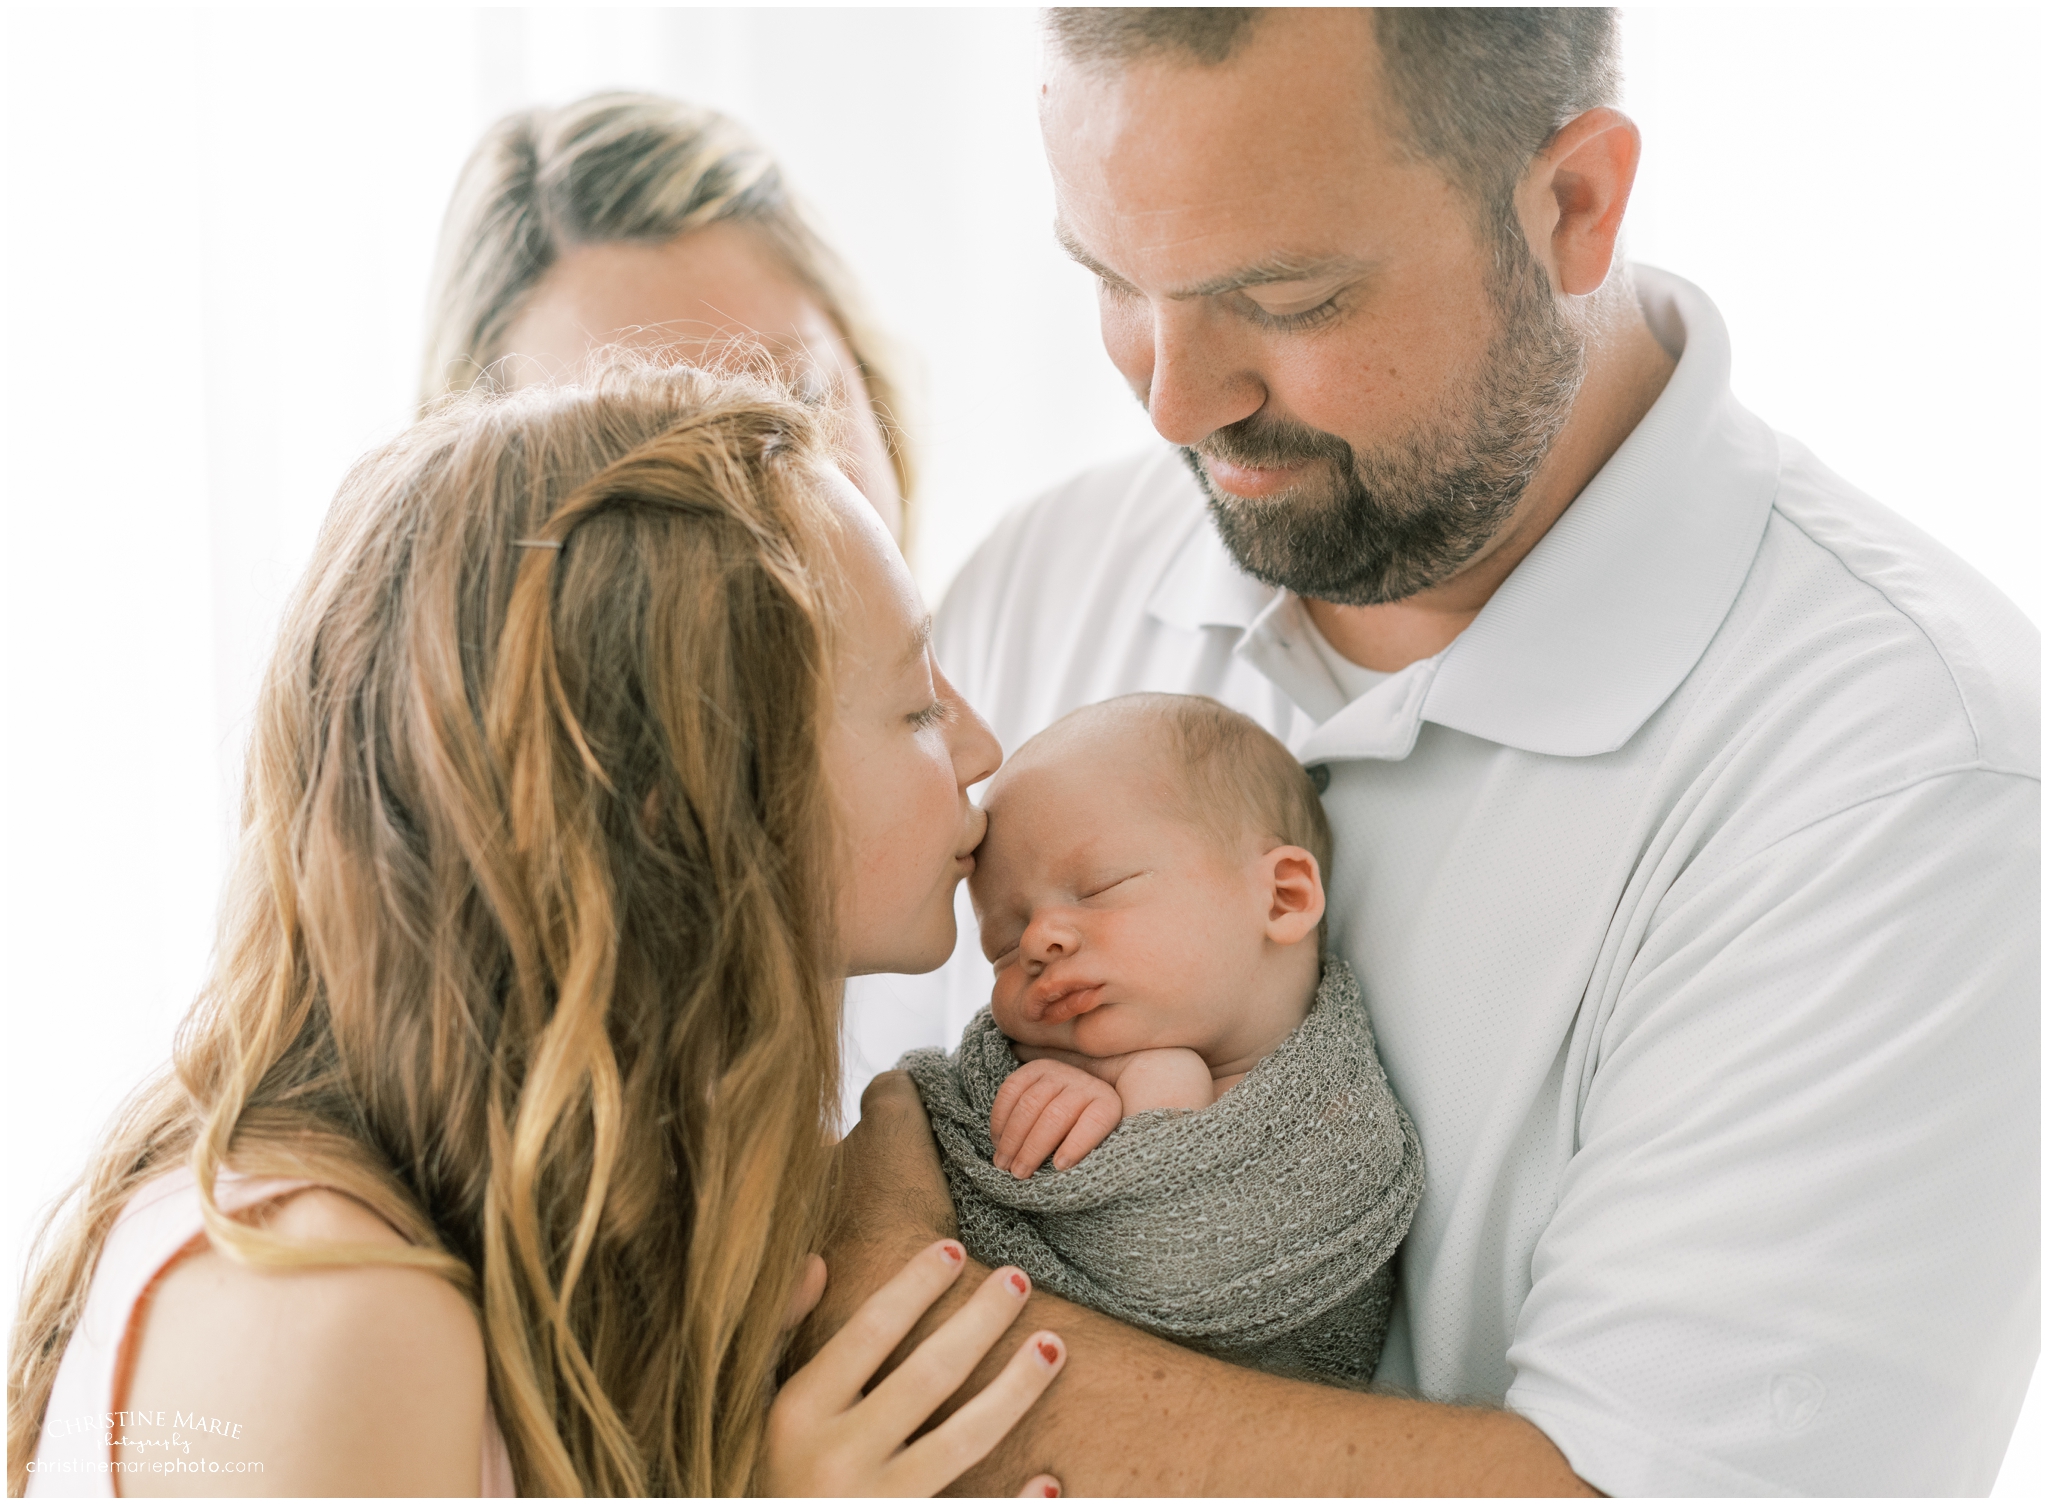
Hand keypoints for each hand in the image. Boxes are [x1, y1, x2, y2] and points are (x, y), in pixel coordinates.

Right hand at [764, 1239, 1065, 1495]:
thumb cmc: (770, 1478)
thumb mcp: (753, 1407)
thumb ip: (778, 1333)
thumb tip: (817, 1263)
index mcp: (797, 1416)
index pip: (868, 1331)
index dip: (914, 1285)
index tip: (952, 1247)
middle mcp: (834, 1462)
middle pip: (928, 1376)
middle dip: (980, 1321)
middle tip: (1018, 1279)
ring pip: (962, 1441)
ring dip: (1015, 1390)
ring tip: (1053, 1345)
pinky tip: (1049, 1478)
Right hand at [990, 1059, 1123, 1176]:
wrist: (1081, 1099)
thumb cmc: (1087, 1136)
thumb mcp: (1099, 1145)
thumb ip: (1088, 1158)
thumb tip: (1068, 1182)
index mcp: (1107, 1105)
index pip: (1095, 1122)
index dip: (1077, 1144)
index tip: (1060, 1167)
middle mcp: (1085, 1084)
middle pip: (1056, 1115)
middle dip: (1033, 1148)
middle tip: (1019, 1174)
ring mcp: (1059, 1072)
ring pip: (1030, 1103)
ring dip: (1012, 1137)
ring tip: (1003, 1163)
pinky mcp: (1035, 1068)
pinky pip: (1011, 1089)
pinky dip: (1000, 1117)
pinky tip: (997, 1139)